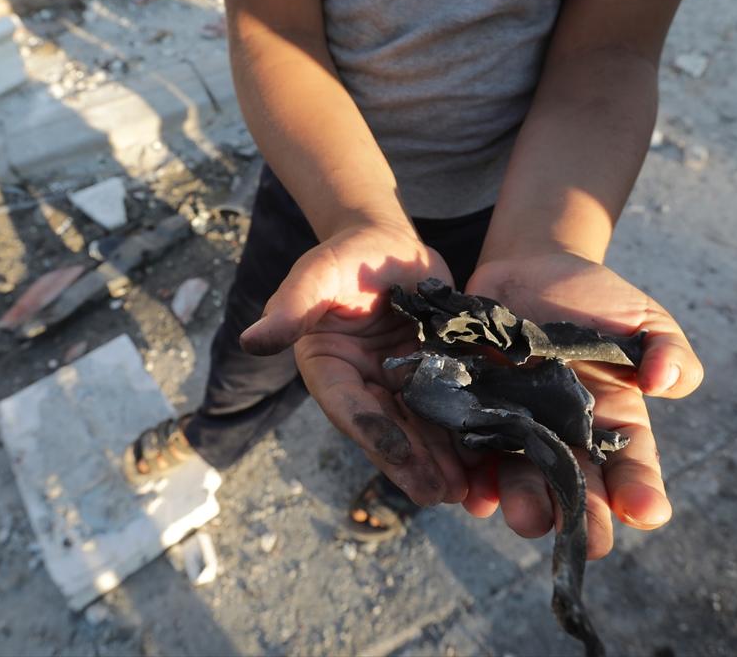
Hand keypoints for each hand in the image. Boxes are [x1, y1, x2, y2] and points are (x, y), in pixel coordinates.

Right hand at [240, 222, 468, 506]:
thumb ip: (291, 307)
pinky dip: (461, 435)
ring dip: (439, 461)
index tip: (399, 455)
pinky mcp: (429, 376)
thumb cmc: (348, 255)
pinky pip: (444, 410)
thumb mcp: (319, 274)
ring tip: (463, 490)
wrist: (388, 245)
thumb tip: (252, 340)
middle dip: (412, 463)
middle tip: (439, 492)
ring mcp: (396, 384)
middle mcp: (360, 384)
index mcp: (327, 368)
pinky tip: (483, 459)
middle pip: (386, 429)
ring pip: (417, 429)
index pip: (347, 406)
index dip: (373, 431)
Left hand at [460, 251, 703, 557]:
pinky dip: (474, 480)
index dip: (641, 491)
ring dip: (527, 505)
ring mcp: (519, 430)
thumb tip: (666, 382)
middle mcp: (565, 438)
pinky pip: (473, 456)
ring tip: (527, 519)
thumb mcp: (643, 318)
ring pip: (524, 480)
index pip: (632, 466)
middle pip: (578, 489)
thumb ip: (667, 348)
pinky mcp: (475, 416)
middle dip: (584, 518)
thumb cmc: (595, 300)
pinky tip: (476, 495)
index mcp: (614, 422)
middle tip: (589, 542)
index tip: (648, 511)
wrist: (528, 270)